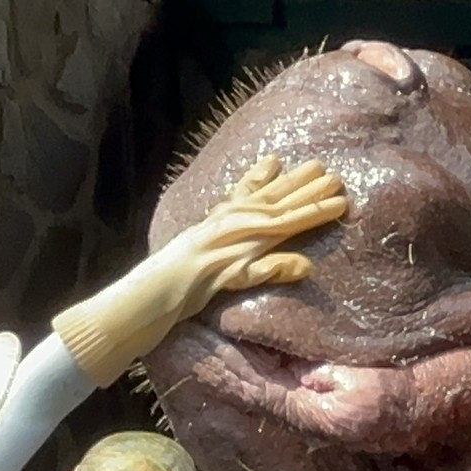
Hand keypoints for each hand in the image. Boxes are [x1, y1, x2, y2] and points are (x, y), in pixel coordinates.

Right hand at [50, 155, 347, 386]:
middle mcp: (219, 230)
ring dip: (303, 214)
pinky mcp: (214, 277)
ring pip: (268, 227)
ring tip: (336, 205)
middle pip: (269, 204)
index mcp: (215, 223)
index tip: (313, 165)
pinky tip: (304, 266)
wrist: (134, 304)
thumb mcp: (195, 249)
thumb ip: (219, 234)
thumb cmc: (165, 283)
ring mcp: (218, 251)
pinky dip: (276, 268)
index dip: (284, 179)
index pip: (254, 196)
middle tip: (335, 174)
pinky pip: (250, 273)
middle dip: (304, 188)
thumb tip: (242, 225)